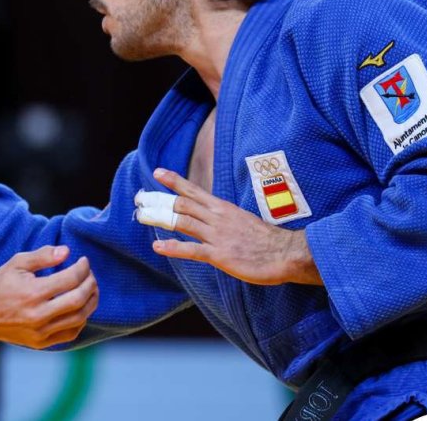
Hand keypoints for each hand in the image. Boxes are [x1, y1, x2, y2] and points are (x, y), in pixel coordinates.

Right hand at [0, 246, 97, 360]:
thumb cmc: (0, 286)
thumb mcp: (17, 263)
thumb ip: (43, 256)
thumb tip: (67, 252)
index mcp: (33, 292)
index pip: (70, 279)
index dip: (82, 268)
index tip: (83, 261)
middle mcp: (39, 314)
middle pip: (78, 300)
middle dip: (91, 284)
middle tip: (91, 275)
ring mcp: (41, 331)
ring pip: (79, 318)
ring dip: (90, 302)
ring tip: (91, 290)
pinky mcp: (42, 342)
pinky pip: (70, 333)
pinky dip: (81, 320)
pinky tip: (80, 308)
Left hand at [149, 168, 321, 285]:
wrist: (286, 253)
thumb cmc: (267, 240)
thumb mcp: (243, 220)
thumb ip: (225, 218)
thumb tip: (212, 218)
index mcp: (223, 208)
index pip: (194, 191)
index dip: (175, 182)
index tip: (158, 172)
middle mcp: (217, 218)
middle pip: (182, 204)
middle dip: (159, 200)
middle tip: (140, 198)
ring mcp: (217, 235)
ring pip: (183, 222)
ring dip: (160, 219)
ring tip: (142, 216)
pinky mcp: (220, 254)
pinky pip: (192, 249)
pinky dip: (173, 247)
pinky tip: (158, 246)